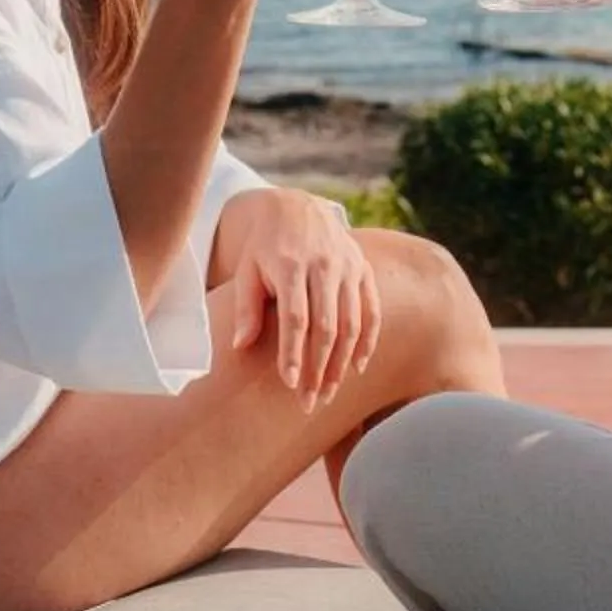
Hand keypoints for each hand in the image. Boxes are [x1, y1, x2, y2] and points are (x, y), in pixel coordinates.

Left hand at [219, 188, 378, 409]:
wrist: (296, 208)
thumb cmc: (265, 247)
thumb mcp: (247, 270)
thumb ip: (247, 307)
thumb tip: (240, 346)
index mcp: (292, 264)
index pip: (296, 318)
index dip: (294, 353)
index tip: (290, 384)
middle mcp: (325, 264)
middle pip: (326, 326)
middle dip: (319, 368)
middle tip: (310, 402)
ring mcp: (349, 266)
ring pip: (351, 323)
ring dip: (342, 363)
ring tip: (329, 392)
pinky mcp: (364, 269)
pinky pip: (372, 310)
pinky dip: (368, 341)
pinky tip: (357, 367)